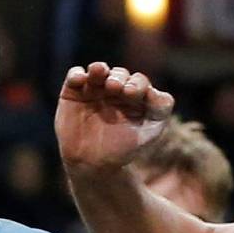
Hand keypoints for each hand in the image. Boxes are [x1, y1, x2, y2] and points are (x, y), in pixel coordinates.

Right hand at [56, 62, 175, 169]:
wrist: (91, 163)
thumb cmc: (122, 150)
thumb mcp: (147, 135)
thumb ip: (158, 114)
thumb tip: (157, 93)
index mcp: (137, 99)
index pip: (143, 85)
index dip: (141, 87)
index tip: (135, 96)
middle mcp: (118, 91)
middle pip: (123, 76)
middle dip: (122, 79)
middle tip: (117, 89)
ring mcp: (96, 89)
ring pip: (100, 71)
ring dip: (100, 70)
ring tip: (100, 73)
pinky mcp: (75, 90)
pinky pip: (76, 75)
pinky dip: (78, 74)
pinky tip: (81, 79)